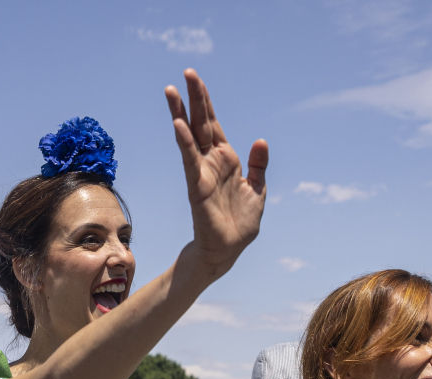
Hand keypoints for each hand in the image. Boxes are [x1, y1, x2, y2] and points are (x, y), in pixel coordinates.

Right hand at [165, 69, 268, 281]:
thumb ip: (259, 164)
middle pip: (200, 123)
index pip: (213, 124)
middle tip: (185, 74)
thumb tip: (260, 140)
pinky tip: (178, 126)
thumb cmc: (240, 223)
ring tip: (171, 91)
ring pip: (190, 137)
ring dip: (180, 114)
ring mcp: (202, 172)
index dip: (205, 102)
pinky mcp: (198, 187)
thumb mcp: (258, 189)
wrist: (228, 250)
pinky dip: (184, 143)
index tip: (195, 80)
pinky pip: (190, 161)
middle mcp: (211, 161)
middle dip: (193, 99)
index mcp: (226, 159)